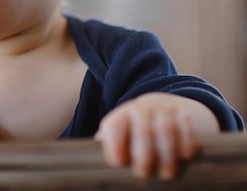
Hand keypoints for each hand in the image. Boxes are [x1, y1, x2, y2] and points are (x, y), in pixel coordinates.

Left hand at [95, 92, 218, 179]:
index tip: (118, 163)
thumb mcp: (124, 133)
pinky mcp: (186, 113)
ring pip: (165, 129)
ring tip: (167, 174)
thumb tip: (94, 158)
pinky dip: (187, 142)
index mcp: (122, 116)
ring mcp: (165, 109)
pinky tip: (185, 156)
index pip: (113, 125)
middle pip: (141, 128)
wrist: (170, 107)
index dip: (113, 144)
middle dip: (142, 153)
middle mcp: (142, 109)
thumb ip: (111, 144)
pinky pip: (186, 126)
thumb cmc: (140, 130)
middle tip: (143, 173)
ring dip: (166, 154)